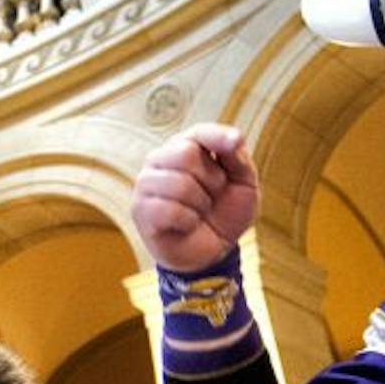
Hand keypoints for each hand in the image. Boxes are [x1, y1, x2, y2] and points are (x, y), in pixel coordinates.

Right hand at [131, 123, 260, 270]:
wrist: (213, 251)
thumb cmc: (225, 213)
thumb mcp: (244, 184)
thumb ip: (238, 157)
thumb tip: (234, 136)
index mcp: (184, 146)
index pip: (199, 132)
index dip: (218, 136)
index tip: (235, 143)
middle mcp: (160, 160)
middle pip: (186, 153)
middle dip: (212, 180)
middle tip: (212, 196)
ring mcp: (146, 184)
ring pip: (178, 183)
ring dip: (200, 203)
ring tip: (199, 212)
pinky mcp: (140, 210)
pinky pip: (170, 210)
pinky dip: (188, 221)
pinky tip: (187, 225)